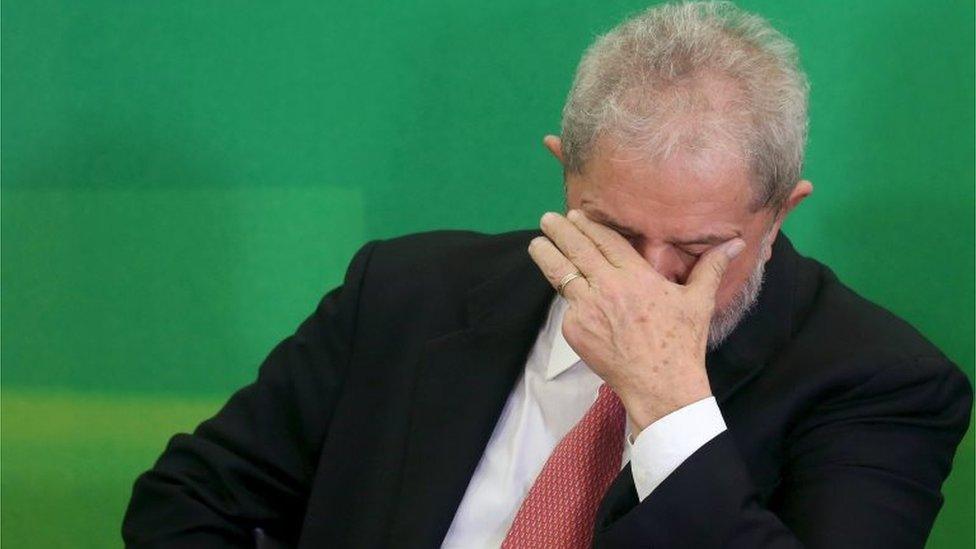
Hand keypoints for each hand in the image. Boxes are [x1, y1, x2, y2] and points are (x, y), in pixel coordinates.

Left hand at [527, 209, 744, 431]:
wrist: (660, 385)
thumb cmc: (681, 343)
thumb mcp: (698, 301)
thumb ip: (710, 267)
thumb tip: (736, 243)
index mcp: (636, 276)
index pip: (604, 240)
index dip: (588, 225)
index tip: (574, 214)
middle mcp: (607, 287)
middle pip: (576, 250)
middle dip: (559, 231)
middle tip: (548, 219)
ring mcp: (587, 309)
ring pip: (560, 275)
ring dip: (545, 255)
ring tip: (537, 243)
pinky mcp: (574, 330)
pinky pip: (567, 308)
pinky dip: (566, 299)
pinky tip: (563, 291)